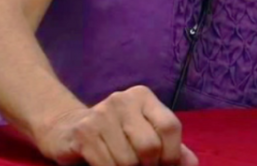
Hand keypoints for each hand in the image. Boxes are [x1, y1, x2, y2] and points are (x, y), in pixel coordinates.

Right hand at [35, 86, 197, 165]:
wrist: (65, 129)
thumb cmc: (113, 135)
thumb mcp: (144, 135)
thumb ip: (169, 148)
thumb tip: (191, 164)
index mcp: (143, 97)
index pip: (171, 126)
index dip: (172, 155)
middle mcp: (123, 100)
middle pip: (150, 146)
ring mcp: (101, 114)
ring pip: (128, 160)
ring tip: (120, 165)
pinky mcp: (83, 132)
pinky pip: (107, 164)